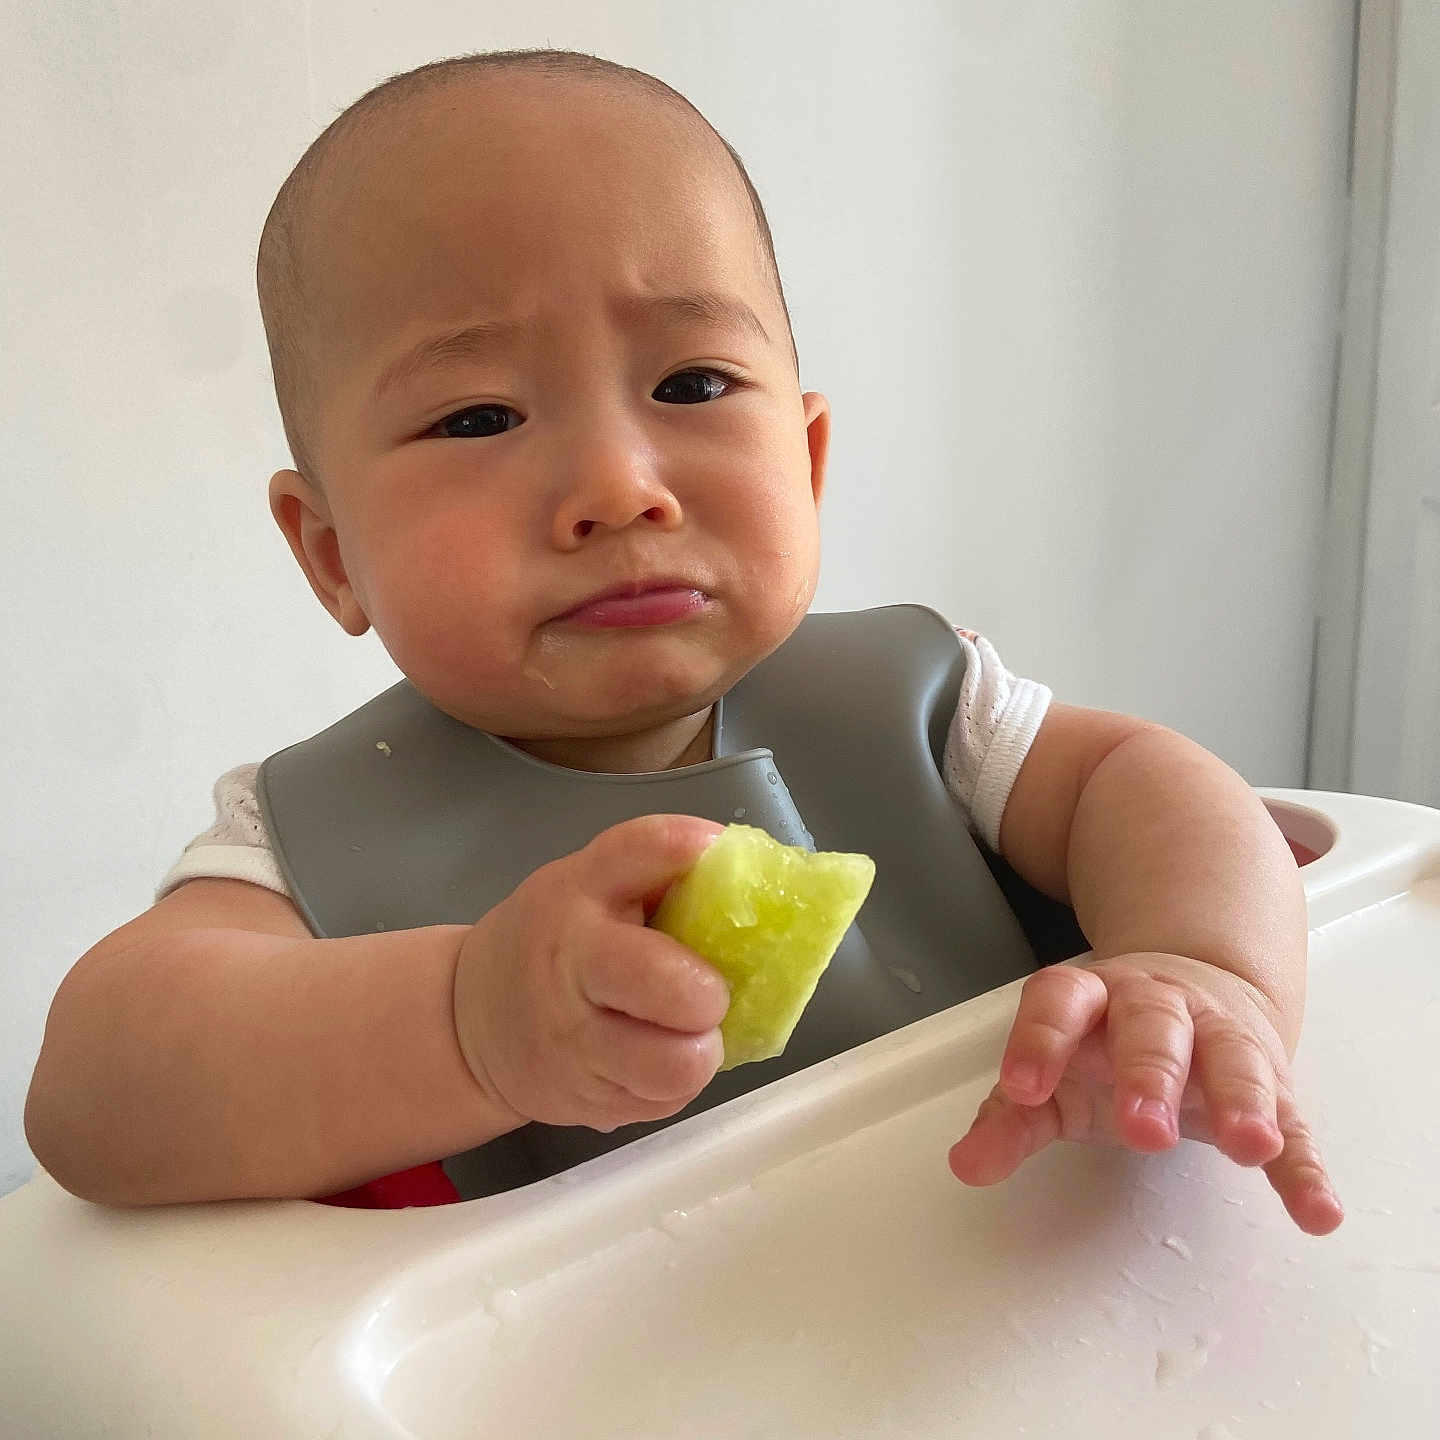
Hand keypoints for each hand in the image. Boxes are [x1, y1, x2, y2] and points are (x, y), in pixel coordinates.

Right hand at [452, 814, 729, 1132]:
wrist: (472, 1023)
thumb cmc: (556, 940)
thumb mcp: (590, 886)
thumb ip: (658, 873)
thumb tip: (751, 869)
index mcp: (578, 893)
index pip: (640, 849)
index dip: (692, 847)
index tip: (719, 854)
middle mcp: (572, 965)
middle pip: (666, 983)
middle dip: (707, 993)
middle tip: (708, 994)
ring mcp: (575, 1045)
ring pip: (675, 1066)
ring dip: (699, 1051)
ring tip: (688, 1033)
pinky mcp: (588, 1105)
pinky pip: (664, 1103)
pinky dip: (675, 1083)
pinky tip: (656, 1057)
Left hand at [947, 953, 1343, 1235]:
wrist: (1201, 983)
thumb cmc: (1110, 1041)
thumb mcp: (1055, 1071)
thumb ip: (1010, 1117)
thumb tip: (966, 1166)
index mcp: (1094, 997)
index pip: (1061, 1002)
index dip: (1040, 1040)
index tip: (1021, 1088)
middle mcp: (1158, 1007)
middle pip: (1154, 1028)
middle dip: (1150, 1074)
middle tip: (1142, 1128)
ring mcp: (1220, 1039)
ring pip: (1232, 1059)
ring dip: (1242, 1101)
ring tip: (1250, 1146)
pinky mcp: (1273, 1084)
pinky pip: (1294, 1121)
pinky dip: (1306, 1164)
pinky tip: (1316, 1208)